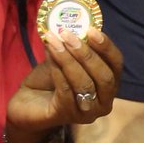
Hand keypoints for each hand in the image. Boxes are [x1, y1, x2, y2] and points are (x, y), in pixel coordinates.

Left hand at [4, 29, 122, 142]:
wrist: (27, 104)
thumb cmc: (51, 80)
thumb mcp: (66, 59)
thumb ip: (74, 48)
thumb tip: (72, 26)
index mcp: (109, 85)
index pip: (116, 64)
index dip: (107, 47)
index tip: (91, 30)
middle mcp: (103, 102)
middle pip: (104, 76)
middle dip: (86, 54)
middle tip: (67, 35)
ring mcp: (87, 112)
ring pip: (85, 84)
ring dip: (68, 60)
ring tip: (53, 42)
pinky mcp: (67, 116)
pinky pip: (66, 91)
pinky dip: (57, 71)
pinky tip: (49, 56)